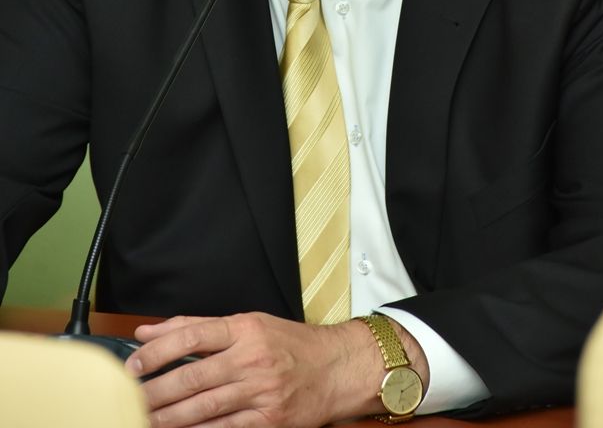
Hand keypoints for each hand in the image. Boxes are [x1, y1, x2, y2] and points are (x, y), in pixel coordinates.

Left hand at [125, 311, 397, 427]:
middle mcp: (251, 358)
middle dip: (156, 391)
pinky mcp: (268, 421)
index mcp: (244, 329)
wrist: (336, 368)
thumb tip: (150, 332)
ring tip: (144, 419)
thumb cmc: (290, 344)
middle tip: (129, 398)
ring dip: (169, 417)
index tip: (134, 364)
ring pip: (204, 407)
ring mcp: (260, 392)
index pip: (192, 334)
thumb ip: (197, 327)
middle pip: (193, 376)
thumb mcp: (248, 323)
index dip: (158, 350)